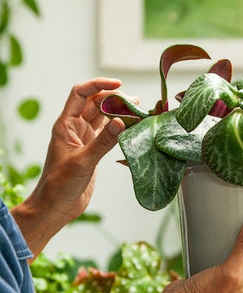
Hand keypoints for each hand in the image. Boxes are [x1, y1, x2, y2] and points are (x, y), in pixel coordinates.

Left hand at [12, 78, 125, 254]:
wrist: (56, 207)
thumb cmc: (60, 185)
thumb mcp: (83, 161)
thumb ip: (103, 141)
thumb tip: (121, 121)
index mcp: (65, 125)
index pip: (80, 94)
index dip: (98, 85)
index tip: (118, 85)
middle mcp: (75, 128)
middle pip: (95, 103)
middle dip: (113, 99)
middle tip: (134, 102)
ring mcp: (85, 139)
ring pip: (103, 117)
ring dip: (118, 112)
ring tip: (137, 111)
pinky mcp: (94, 150)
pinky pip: (109, 132)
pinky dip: (121, 127)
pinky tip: (133, 127)